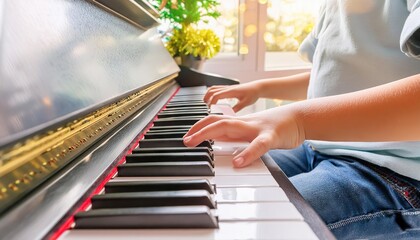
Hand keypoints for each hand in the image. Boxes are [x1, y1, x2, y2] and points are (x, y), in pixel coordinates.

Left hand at [183, 105, 304, 166]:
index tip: (186, 137)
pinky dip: (247, 153)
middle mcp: (244, 124)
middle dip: (197, 129)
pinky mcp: (272, 136)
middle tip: (184, 141)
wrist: (300, 117)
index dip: (198, 127)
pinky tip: (238, 163)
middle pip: (216, 122)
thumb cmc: (275, 127)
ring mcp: (257, 128)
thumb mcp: (252, 132)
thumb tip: (219, 145)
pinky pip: (259, 145)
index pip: (214, 121)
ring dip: (209, 133)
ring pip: (230, 126)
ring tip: (196, 143)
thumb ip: (236, 137)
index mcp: (240, 124)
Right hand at [203, 83, 260, 111]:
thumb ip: (237, 108)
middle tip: (206, 106)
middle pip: (212, 90)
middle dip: (206, 98)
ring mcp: (228, 88)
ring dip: (208, 94)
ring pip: (213, 88)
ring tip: (207, 103)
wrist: (257, 87)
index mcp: (231, 92)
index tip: (210, 109)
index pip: (217, 95)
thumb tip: (228, 114)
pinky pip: (217, 88)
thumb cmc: (253, 94)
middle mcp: (228, 88)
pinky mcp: (229, 88)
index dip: (212, 102)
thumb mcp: (245, 103)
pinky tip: (216, 100)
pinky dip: (213, 93)